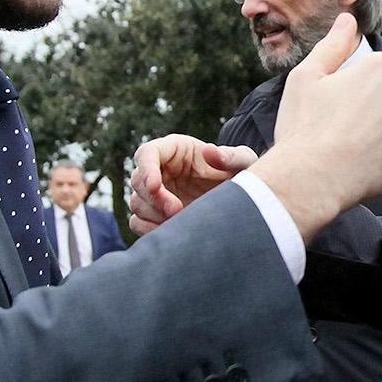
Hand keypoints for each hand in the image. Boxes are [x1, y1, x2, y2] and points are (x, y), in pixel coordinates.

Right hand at [129, 136, 259, 234]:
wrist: (238, 200)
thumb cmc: (239, 174)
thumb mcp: (244, 162)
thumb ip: (233, 157)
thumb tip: (210, 152)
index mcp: (174, 149)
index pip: (147, 153)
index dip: (147, 169)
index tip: (156, 186)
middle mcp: (160, 169)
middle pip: (138, 181)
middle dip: (155, 198)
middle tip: (177, 211)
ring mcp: (156, 192)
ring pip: (137, 202)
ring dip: (153, 215)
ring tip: (180, 222)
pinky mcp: (155, 213)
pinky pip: (137, 221)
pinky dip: (148, 229)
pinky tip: (170, 232)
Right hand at [248, 14, 381, 240]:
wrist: (313, 179)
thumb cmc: (305, 125)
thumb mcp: (307, 76)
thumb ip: (333, 45)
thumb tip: (348, 19)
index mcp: (381, 66)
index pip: (373, 68)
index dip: (350, 85)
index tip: (333, 103)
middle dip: (369, 103)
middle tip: (339, 123)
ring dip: (379, 126)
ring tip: (348, 142)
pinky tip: (360, 158)